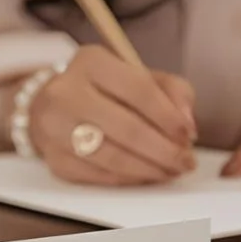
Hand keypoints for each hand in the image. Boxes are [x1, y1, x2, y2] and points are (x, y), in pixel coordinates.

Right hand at [27, 45, 197, 185]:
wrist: (51, 104)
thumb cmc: (104, 89)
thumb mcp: (138, 75)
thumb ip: (172, 90)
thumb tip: (187, 124)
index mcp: (92, 62)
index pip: (139, 90)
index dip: (169, 116)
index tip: (189, 135)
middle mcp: (66, 92)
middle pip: (127, 129)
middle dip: (165, 151)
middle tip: (186, 161)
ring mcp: (54, 127)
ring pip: (113, 158)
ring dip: (150, 169)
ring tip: (171, 171)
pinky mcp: (54, 158)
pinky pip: (100, 176)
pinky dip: (129, 179)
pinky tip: (146, 175)